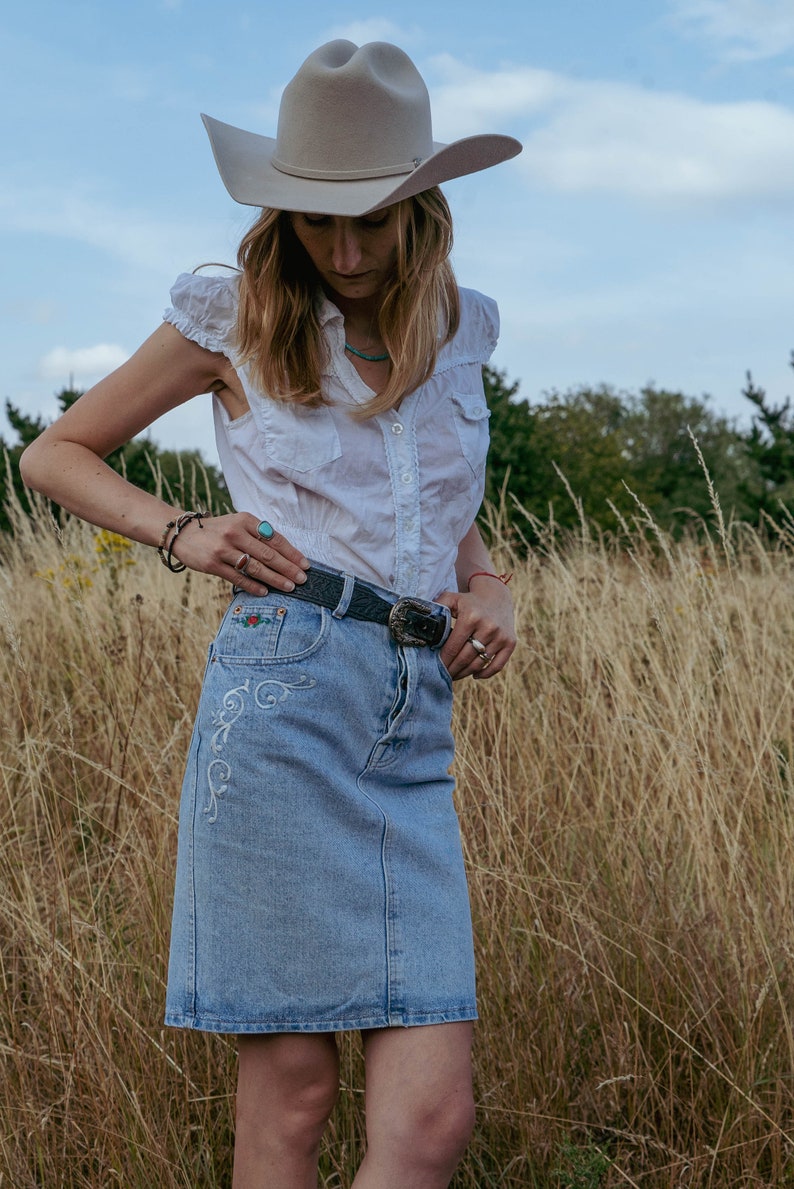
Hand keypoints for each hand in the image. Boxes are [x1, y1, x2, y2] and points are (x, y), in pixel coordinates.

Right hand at [170, 513, 308, 594]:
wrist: (182, 534)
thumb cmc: (216, 531)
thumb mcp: (237, 523)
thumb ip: (257, 535)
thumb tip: (285, 554)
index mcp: (245, 520)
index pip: (274, 538)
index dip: (291, 552)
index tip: (305, 564)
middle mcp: (235, 533)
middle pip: (267, 554)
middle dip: (288, 568)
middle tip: (303, 579)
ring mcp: (223, 549)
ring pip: (255, 567)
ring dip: (275, 579)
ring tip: (289, 587)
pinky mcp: (212, 564)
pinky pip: (237, 578)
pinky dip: (253, 586)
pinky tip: (265, 591)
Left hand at [435, 582, 515, 679]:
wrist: (496, 596)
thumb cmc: (468, 601)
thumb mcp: (451, 598)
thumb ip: (436, 608)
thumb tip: (422, 623)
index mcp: (471, 617)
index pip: (453, 646)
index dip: (444, 660)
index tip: (435, 667)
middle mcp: (488, 627)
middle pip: (466, 658)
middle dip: (452, 669)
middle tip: (443, 675)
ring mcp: (501, 636)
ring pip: (479, 663)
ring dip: (465, 673)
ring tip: (455, 675)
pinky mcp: (511, 642)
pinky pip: (497, 665)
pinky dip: (485, 673)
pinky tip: (474, 675)